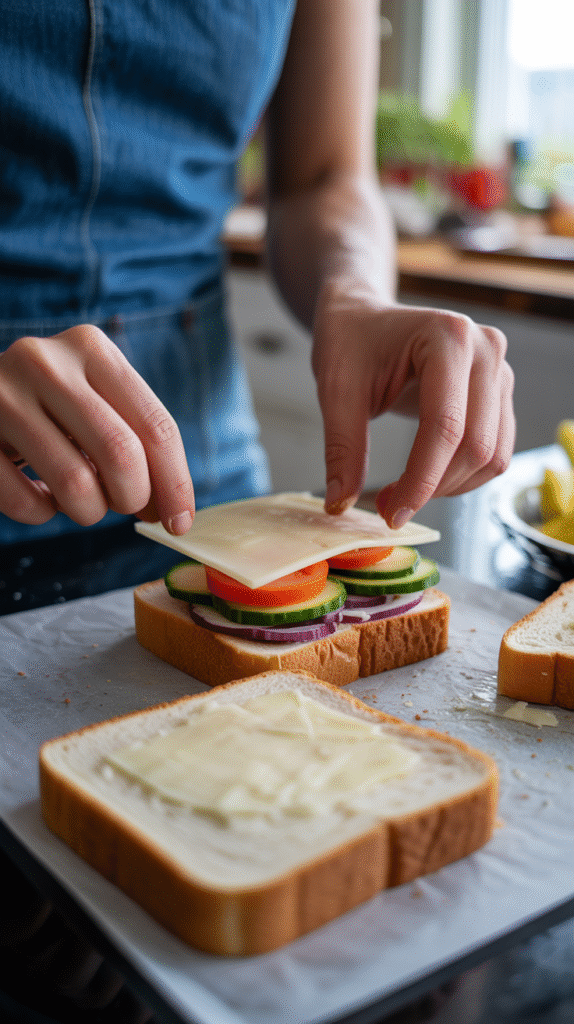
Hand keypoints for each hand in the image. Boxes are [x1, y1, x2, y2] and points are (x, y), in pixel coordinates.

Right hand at [0, 325, 194, 532]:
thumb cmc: (47, 405)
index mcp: (91, 348)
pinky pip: (24, 500)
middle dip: (132, 498)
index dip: (176, 483)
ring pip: (76, 483)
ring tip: (81, 501)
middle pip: (122, 454)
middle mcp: (47, 362)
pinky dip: (41, 514)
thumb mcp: (93, 397)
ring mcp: (3, 395)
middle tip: (123, 507)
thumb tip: (174, 510)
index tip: (179, 522)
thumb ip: (136, 439)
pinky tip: (41, 497)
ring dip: (89, 511)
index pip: (156, 426)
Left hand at [312, 283, 514, 525]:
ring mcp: (498, 372)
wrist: (363, 318)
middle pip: (476, 446)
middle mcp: (485, 350)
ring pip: (492, 455)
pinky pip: (495, 451)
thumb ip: (342, 448)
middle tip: (389, 507)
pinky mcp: (498, 394)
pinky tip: (424, 479)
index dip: (421, 480)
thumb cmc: (350, 342)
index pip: (446, 426)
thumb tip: (340, 504)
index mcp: (448, 337)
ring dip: (450, 488)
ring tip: (403, 493)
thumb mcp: (336, 391)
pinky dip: (462, 477)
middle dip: (433, 487)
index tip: (391, 513)